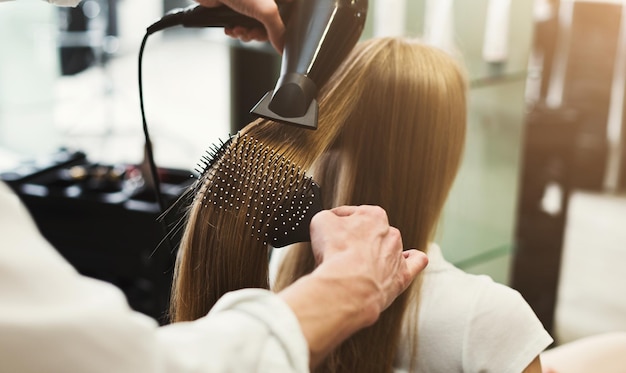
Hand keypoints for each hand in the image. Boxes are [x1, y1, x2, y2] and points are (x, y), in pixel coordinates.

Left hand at [195, 0, 286, 51]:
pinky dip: (235, 30)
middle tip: (252, 33)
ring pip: (254, 27)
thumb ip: (277, 30)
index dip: (281, 31)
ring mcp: (249, 4)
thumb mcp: (266, 10)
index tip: (277, 39)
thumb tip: (283, 47)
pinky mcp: (235, 8)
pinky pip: (240, 25)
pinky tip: (231, 28)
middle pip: (269, 26)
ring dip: (245, 34)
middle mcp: (263, 1)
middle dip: (258, 34)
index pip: (286, 18)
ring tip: (238, 30)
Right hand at [310, 205, 427, 323]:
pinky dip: (410, 262)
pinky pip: (415, 263)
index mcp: (373, 215)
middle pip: (369, 233)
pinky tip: (402, 263)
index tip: (328, 232)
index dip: (336, 223)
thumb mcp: (320, 221)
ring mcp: (397, 255)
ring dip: (374, 255)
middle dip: (355, 241)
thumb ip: (327, 216)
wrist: (349, 287)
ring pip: (388, 248)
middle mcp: (390, 233)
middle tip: (338, 252)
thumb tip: (329, 221)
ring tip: (356, 268)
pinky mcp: (401, 277)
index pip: (351, 214)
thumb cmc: (337, 253)